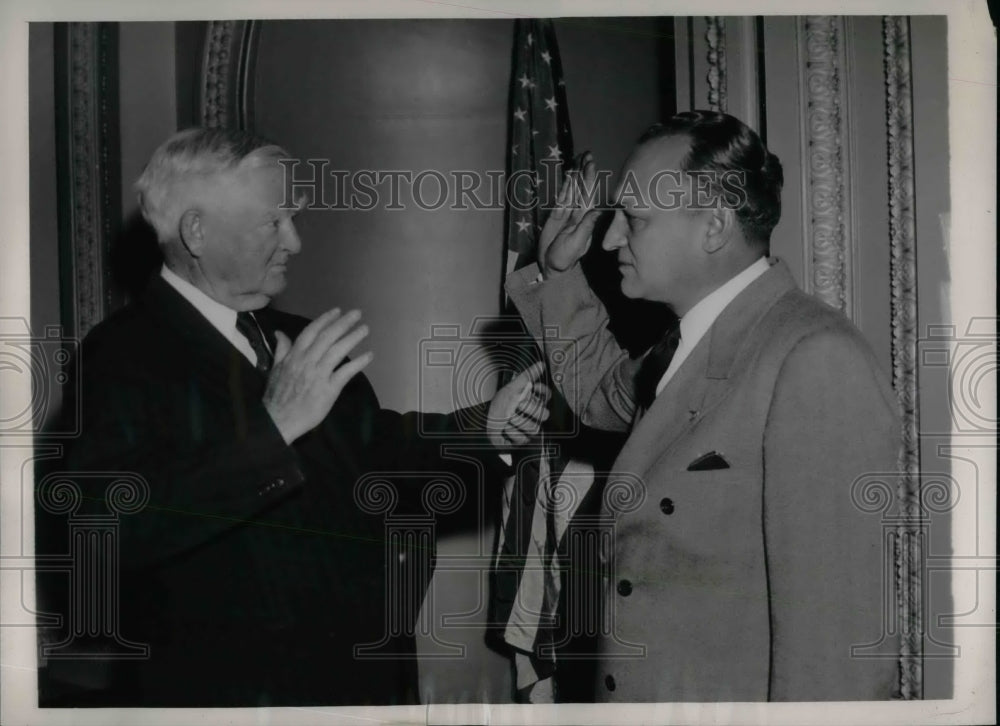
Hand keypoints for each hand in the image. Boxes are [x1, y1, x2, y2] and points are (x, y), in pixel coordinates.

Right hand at [263, 308, 372, 443]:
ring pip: (337, 351)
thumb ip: (281, 350)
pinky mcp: (328, 390)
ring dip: (352, 338)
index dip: (325, 320)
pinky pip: (345, 373)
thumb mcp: (275, 369)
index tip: (337, 311)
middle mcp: (307, 362)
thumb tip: (280, 332)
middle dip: (343, 323)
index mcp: (294, 356)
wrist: (278, 421)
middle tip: (357, 313)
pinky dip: (358, 363)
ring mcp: (318, 375)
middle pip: (327, 337)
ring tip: (365, 329)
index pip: (311, 332)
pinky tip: (369, 356)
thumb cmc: (277, 396)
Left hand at [487, 360, 550, 447]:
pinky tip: (505, 428)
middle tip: (514, 407)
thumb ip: (527, 376)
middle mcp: (533, 414)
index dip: (537, 395)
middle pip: (543, 413)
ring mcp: (528, 427)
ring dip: (516, 422)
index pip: (546, 396)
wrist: (484, 419)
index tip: (525, 393)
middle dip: (525, 409)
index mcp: (533, 400)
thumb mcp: (511, 388)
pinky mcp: (522, 439)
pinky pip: (523, 438)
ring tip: (507, 418)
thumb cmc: (498, 404)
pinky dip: (510, 433)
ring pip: (533, 428)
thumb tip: (541, 365)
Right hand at [538, 151, 600, 278]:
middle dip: (584, 171)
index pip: (589, 194)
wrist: (550, 267)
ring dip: (576, 175)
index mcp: (585, 219)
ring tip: (579, 159)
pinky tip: (569, 175)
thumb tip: (598, 210)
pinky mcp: (557, 215)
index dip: (590, 178)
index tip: (591, 163)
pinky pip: (562, 197)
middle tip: (586, 154)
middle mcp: (578, 213)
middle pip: (582, 188)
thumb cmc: (564, 259)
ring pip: (572, 190)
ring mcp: (568, 213)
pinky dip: (565, 185)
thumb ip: (586, 226)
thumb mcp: (576, 243)